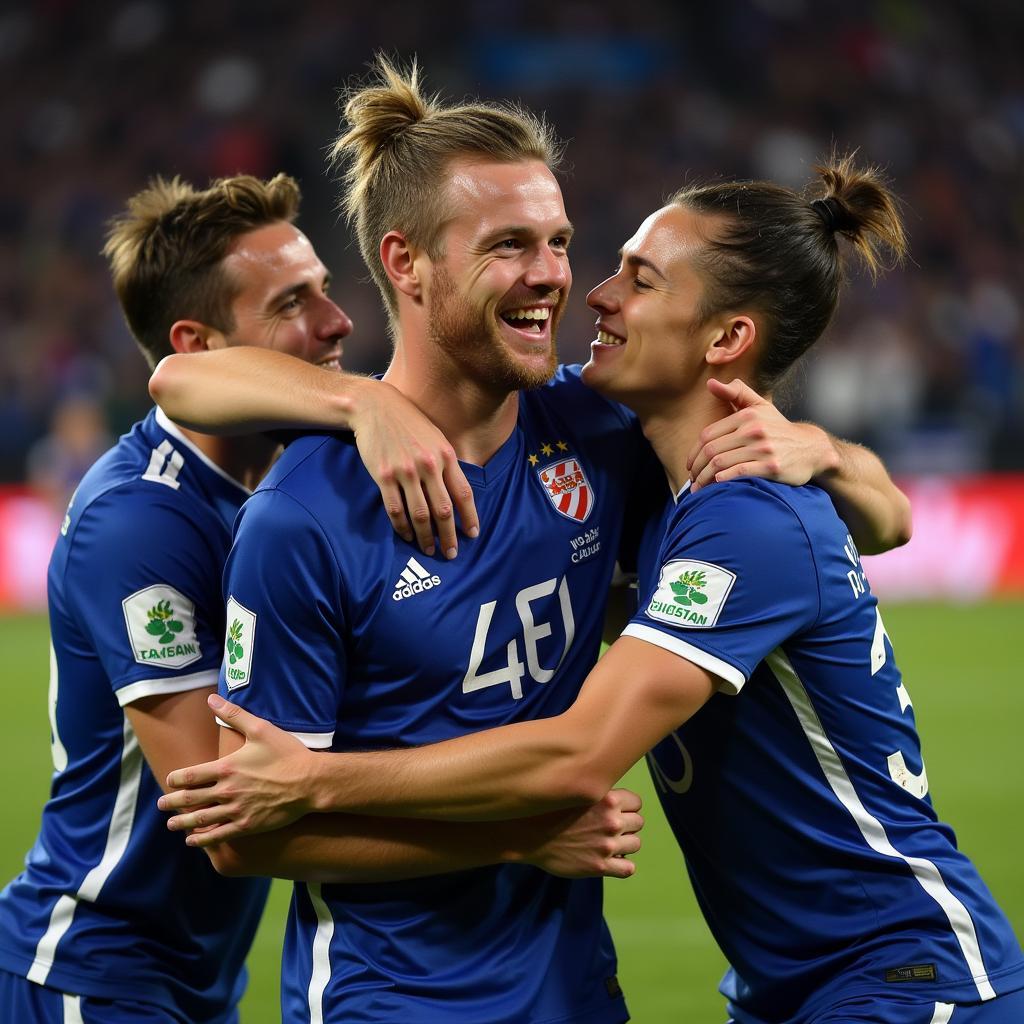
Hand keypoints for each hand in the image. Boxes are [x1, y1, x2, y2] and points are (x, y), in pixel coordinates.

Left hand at [158, 695, 316, 846]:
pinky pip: (218, 836)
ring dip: (182, 823)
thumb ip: (234, 714)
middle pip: (190, 799)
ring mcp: (236, 810)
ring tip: (171, 825)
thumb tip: (212, 699)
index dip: (175, 779)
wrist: (310, 782)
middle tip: (161, 806)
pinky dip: (202, 840)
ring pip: (200, 820)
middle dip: (172, 802)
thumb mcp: (261, 729)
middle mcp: (227, 791)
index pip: (190, 775)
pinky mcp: (247, 825)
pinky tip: (194, 840)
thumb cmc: (287, 753)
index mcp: (227, 767)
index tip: (170, 781)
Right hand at [350, 380, 478, 557]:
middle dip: (449, 536)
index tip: (472, 534)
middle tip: (451, 553)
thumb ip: (447, 463)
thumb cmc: (409, 423)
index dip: (470, 517)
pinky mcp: (384, 476)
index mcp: (445, 456)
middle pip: (443, 510)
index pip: (463, 493)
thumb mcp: (436, 437)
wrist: (375, 407)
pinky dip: (402, 527)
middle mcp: (429, 465)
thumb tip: (457, 491)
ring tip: (429, 550)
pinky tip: (407, 536)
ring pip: (419, 514)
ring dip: (425, 537)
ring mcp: (405, 472)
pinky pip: (395, 509)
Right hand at [519, 789, 643, 878]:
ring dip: (625, 844)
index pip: (636, 802)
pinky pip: (629, 868)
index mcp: (608, 799)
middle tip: (610, 828)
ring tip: (609, 844)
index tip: (617, 811)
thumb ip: (600, 797)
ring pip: (636, 844)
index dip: (627, 807)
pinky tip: (611, 860)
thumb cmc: (551, 810)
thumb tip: (617, 801)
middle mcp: (612, 821)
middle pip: (638, 822)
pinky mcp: (601, 866)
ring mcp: (608, 845)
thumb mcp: (578, 793)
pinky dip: (623, 865)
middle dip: (626, 824)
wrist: (529, 835)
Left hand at [688, 378, 839, 491]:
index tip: (690, 465)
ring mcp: (763, 449)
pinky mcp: (771, 467)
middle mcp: (754, 430)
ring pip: (721, 463)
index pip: (708, 435)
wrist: (811, 448)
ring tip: (700, 488)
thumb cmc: (778, 429)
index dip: (694, 453)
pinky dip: (723, 480)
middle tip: (693, 479)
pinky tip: (717, 485)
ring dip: (705, 478)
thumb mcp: (760, 406)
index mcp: (747, 416)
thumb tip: (710, 383)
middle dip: (697, 468)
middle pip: (712, 451)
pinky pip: (739, 473)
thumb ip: (736, 393)